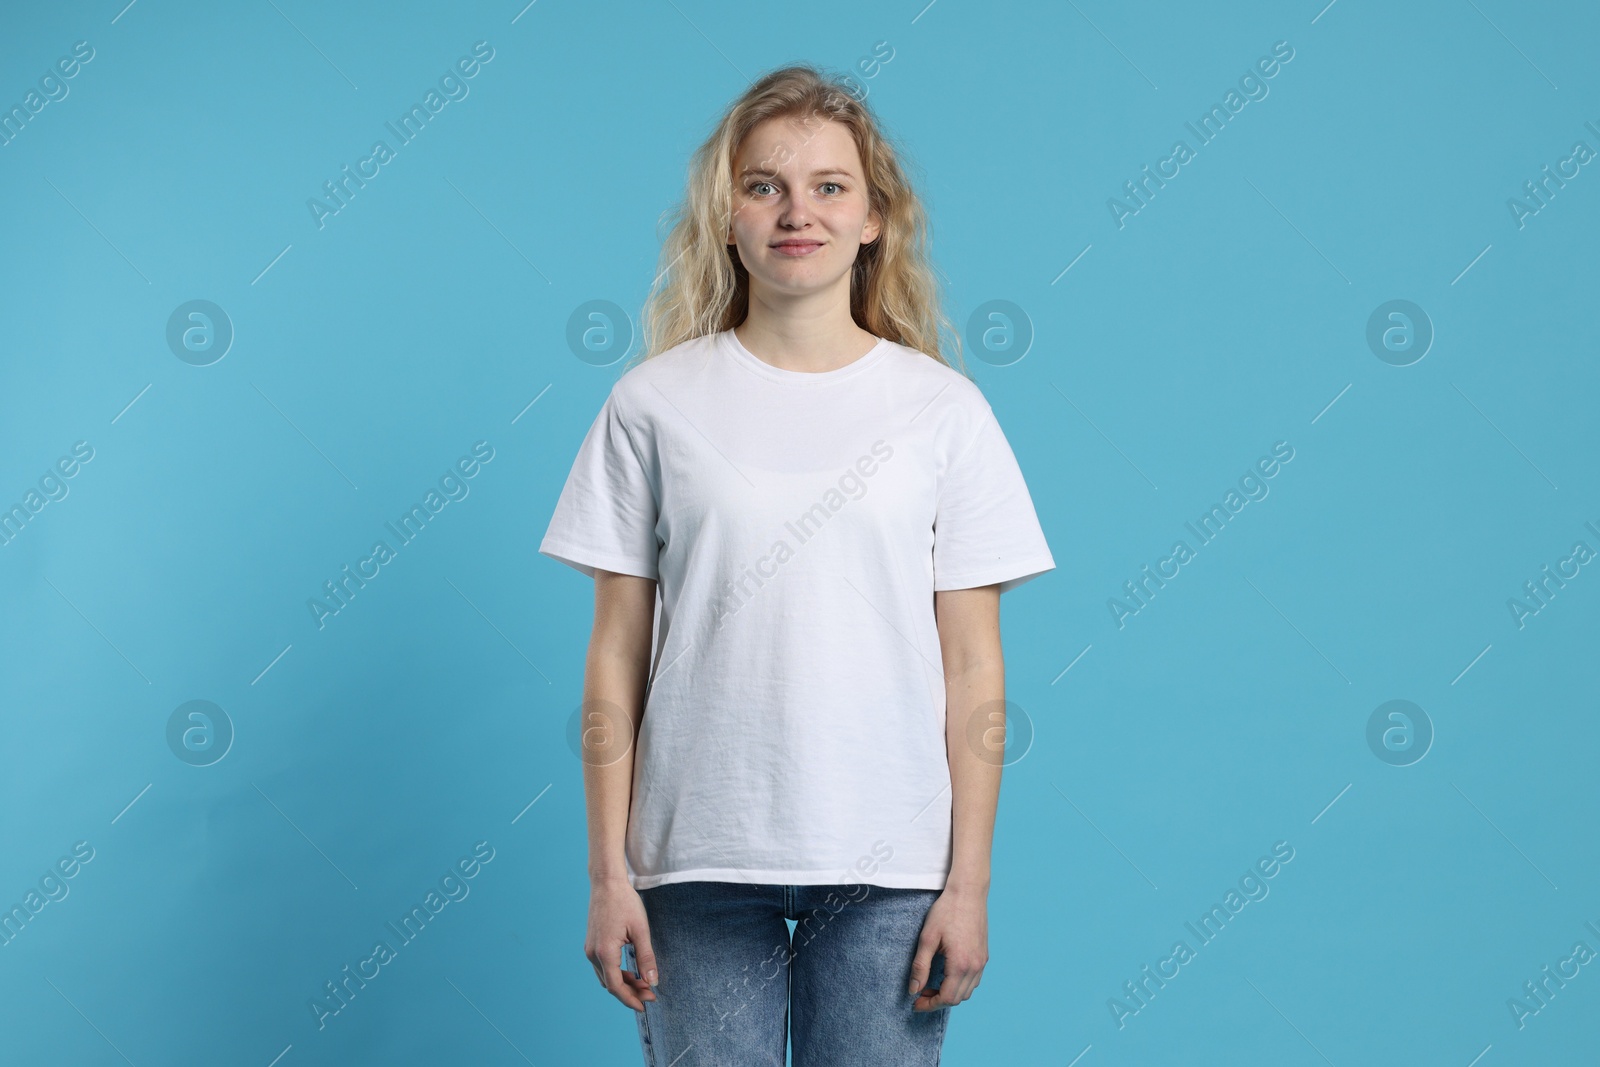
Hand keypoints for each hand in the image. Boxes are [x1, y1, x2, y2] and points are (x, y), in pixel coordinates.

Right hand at [585, 879, 657, 1011]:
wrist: (606, 883)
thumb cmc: (624, 903)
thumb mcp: (640, 930)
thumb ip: (646, 958)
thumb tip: (652, 982)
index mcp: (605, 952)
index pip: (617, 986)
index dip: (631, 999)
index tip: (646, 1004)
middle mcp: (593, 954)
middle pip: (610, 984)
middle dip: (630, 992)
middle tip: (650, 993)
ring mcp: (590, 949)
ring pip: (605, 977)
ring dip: (623, 984)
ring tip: (644, 983)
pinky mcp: (591, 945)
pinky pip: (602, 967)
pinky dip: (616, 974)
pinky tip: (631, 972)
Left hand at [908, 884, 987, 1010]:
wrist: (968, 891)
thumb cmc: (946, 911)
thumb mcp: (927, 938)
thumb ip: (920, 966)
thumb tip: (914, 990)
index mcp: (960, 964)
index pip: (947, 998)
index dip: (930, 1005)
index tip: (916, 1003)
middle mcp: (975, 966)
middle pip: (958, 998)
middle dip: (938, 1001)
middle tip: (921, 993)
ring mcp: (982, 961)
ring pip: (968, 991)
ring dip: (950, 993)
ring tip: (932, 984)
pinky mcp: (984, 955)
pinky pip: (974, 979)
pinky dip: (961, 984)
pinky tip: (947, 974)